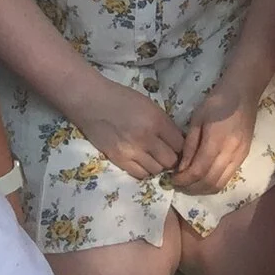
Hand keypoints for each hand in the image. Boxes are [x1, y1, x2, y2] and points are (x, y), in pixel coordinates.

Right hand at [63, 74, 185, 184]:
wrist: (92, 102)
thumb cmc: (122, 99)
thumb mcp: (150, 105)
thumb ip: (164, 124)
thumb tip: (178, 141)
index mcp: (156, 121)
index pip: (180, 145)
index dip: (182, 147)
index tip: (178, 146)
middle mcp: (146, 138)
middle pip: (170, 161)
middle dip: (172, 158)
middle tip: (167, 153)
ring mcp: (131, 151)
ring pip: (156, 170)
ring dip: (158, 165)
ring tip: (153, 157)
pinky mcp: (118, 160)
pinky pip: (140, 174)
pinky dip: (145, 170)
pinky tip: (142, 161)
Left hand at [171, 71, 262, 194]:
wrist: (243, 93)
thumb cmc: (217, 102)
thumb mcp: (197, 119)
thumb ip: (189, 145)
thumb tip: (181, 168)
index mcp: (216, 140)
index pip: (198, 170)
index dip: (183, 180)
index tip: (172, 179)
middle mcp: (230, 152)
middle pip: (209, 182)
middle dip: (191, 188)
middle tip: (178, 185)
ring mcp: (240, 156)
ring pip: (220, 184)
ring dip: (202, 189)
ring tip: (189, 185)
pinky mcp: (244, 157)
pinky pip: (228, 178)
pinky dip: (213, 183)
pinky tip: (203, 178)